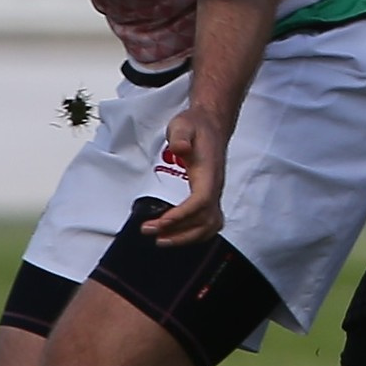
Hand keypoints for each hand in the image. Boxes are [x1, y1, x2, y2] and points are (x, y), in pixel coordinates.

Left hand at [144, 105, 227, 245]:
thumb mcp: (183, 125)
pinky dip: (194, 234)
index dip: (183, 215)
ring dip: (186, 237)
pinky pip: (208, 224)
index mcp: (209, 173)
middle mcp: (215, 187)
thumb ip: (180, 136)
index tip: (161, 221)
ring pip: (208, 226)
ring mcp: (214, 194)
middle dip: (178, 231)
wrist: (210, 126)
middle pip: (204, 220)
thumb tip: (180, 148)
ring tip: (161, 240)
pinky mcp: (210, 197)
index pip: (201, 201)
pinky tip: (177, 236)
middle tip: (150, 232)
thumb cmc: (195, 127)